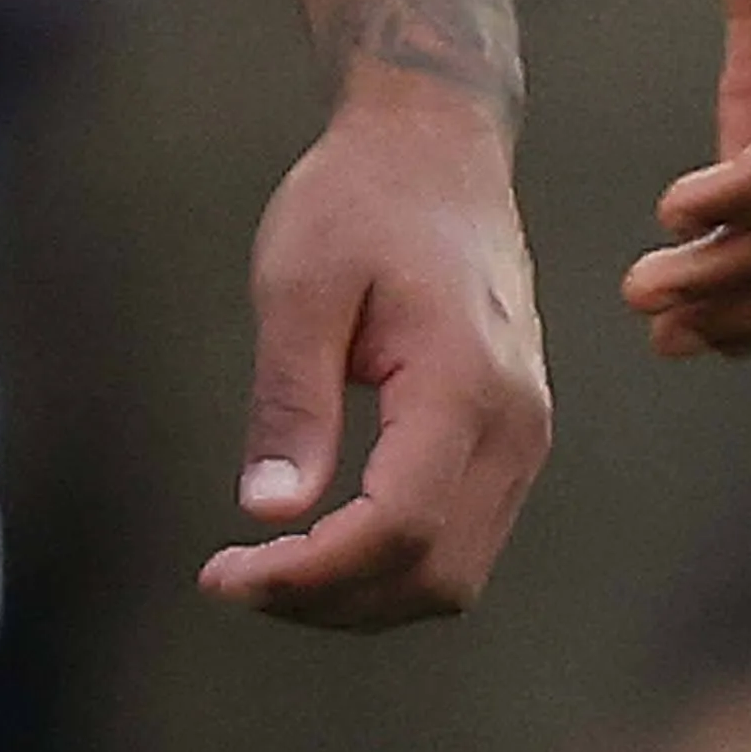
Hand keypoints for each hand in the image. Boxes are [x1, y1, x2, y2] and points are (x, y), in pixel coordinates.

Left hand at [196, 69, 546, 624]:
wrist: (437, 151)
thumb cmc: (360, 203)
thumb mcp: (298, 284)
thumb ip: (289, 400)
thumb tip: (269, 512)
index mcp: (465, 387)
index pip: (399, 529)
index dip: (312, 575)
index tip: (225, 574)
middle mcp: (516, 427)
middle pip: (436, 573)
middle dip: (332, 600)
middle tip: (232, 582)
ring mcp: (525, 437)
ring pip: (457, 571)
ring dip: (362, 595)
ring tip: (267, 574)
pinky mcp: (513, 437)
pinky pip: (464, 537)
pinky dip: (392, 564)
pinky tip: (319, 546)